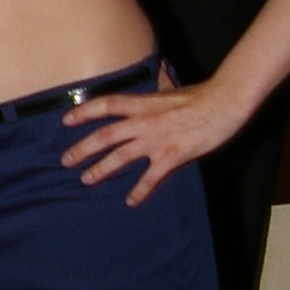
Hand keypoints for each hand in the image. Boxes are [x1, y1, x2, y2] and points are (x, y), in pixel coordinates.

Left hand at [60, 66, 241, 204]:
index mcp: (143, 103)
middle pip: (105, 135)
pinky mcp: (171, 156)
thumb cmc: (200, 96)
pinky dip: (140, 190)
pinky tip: (131, 201)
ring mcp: (156, 140)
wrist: (223, 104)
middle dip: (83, 148)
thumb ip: (156, 94)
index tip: (66, 120)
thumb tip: (152, 88)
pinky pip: (150, 177)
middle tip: (66, 160)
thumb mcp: (170, 91)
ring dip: (101, 169)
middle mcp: (144, 121)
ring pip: (120, 157)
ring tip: (87, 180)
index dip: (84, 112)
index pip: (106, 105)